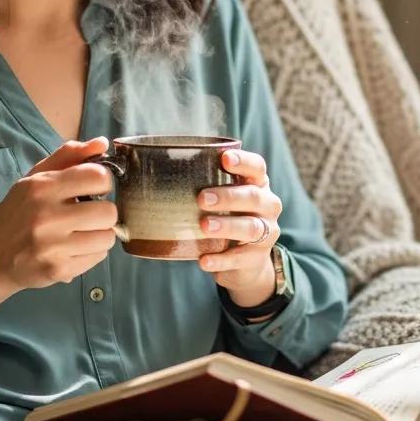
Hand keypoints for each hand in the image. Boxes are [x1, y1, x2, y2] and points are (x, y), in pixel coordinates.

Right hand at [0, 137, 117, 323]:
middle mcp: (46, 217)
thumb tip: (102, 143)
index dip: (103, 181)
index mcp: (42, 187)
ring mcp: (52, 246)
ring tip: (83, 232)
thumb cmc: (18, 212)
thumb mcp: (35, 177)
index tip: (94, 188)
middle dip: (104, 212)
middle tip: (89, 213)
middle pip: (108, 212)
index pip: (98, 177)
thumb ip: (69, 156)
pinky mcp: (57, 270)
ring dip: (100, 234)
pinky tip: (74, 248)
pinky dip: (92, 252)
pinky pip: (98, 258)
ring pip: (107, 237)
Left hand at [197, 148, 282, 308]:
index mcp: (258, 184)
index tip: (224, 159)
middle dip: (228, 196)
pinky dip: (221, 260)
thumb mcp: (223, 200)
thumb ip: (203, 184)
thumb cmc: (228, 217)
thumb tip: (151, 168)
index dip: (243, 162)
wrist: (246, 261)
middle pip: (253, 197)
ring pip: (251, 228)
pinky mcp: (257, 258)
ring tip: (204, 226)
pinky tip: (204, 260)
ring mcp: (267, 233)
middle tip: (201, 198)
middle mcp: (268, 205)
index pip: (256, 167)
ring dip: (227, 226)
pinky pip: (240, 259)